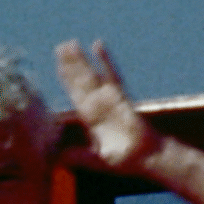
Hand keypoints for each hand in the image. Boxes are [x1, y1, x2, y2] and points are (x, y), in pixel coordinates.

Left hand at [55, 39, 158, 173]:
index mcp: (90, 117)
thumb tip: (59, 159)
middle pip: (80, 80)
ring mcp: (109, 98)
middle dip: (71, 64)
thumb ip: (79, 157)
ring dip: (80, 60)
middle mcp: (98, 105)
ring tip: (70, 43)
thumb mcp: (96, 160)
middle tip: (60, 46)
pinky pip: (111, 76)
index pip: (75, 94)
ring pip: (90, 75)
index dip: (67, 80)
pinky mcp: (120, 97)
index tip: (58, 65)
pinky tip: (97, 46)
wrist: (146, 158)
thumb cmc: (123, 160)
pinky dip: (104, 61)